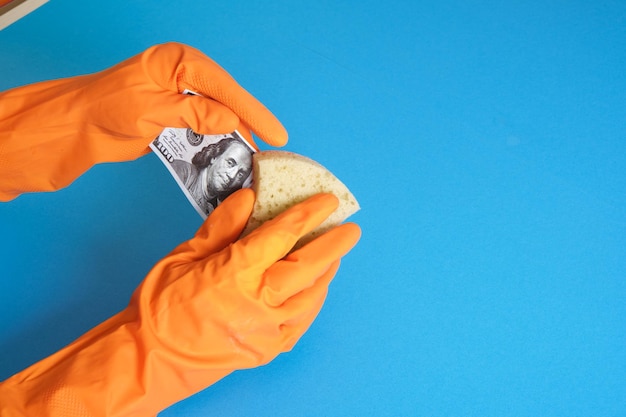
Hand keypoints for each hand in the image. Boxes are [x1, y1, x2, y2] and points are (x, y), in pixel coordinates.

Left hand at [0, 42, 286, 200]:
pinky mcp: (176, 116)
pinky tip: (231, 154)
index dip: (251, 110)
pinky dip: (218, 141)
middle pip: (226, 99)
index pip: (222, 86)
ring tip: (256, 154)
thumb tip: (230, 122)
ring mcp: (180, 96)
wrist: (76, 127)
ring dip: (235, 134)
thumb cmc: (104, 109)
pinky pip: (205, 127)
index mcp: (177, 62)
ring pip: (218, 114)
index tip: (275, 132)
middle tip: (272, 145)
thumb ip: (193, 115)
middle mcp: (183, 75)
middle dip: (248, 122)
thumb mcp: (150, 110)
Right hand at [0, 190, 360, 415]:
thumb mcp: (182, 257)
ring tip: (335, 255)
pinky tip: (317, 289)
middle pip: (307, 267)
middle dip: (332, 245)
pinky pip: (301, 322)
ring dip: (326, 272)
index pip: (281, 236)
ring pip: (310, 296)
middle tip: (351, 229)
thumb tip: (248, 199)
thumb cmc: (159, 307)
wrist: (150, 359)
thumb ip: (220, 227)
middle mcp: (257, 303)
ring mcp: (266, 330)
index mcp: (234, 274)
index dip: (306, 215)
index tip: (326, 201)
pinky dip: (314, 302)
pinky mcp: (267, 349)